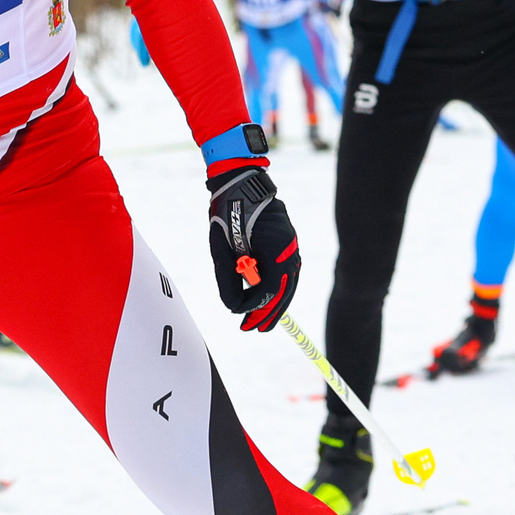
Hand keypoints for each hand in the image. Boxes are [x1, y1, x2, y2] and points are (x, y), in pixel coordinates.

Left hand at [207, 168, 300, 331]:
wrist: (240, 184)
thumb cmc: (228, 214)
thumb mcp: (222, 250)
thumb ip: (227, 280)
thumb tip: (233, 308)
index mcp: (276, 250)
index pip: (269, 289)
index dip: (255, 307)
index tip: (240, 318)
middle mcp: (290, 250)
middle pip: (284, 291)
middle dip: (269, 313)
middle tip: (255, 330)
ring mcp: (292, 246)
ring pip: (288, 283)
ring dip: (275, 302)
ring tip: (261, 321)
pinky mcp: (288, 244)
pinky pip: (286, 272)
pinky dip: (276, 287)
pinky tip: (265, 299)